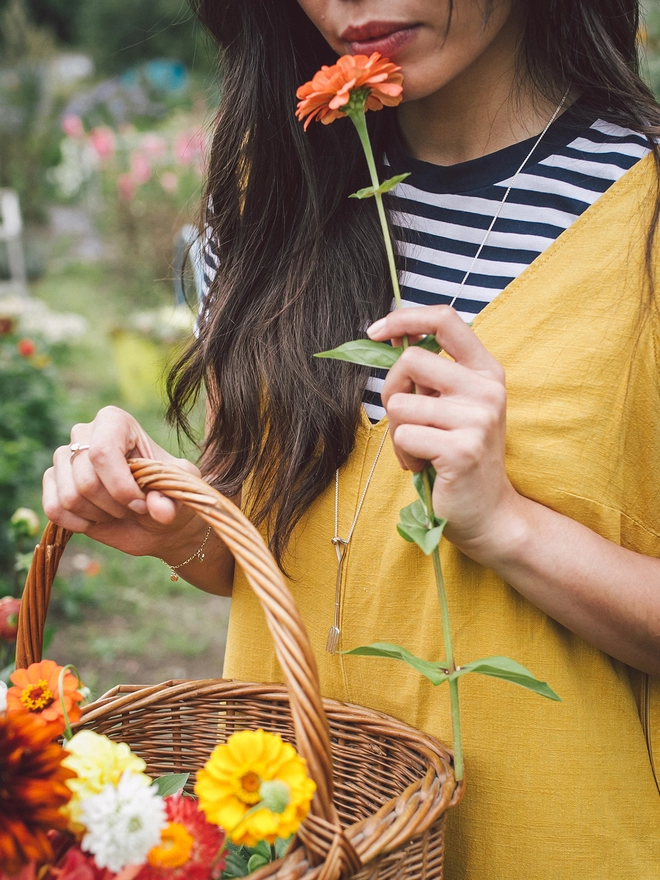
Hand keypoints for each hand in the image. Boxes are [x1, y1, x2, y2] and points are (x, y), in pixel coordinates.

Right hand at [43, 406, 202, 558]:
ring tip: (116, 511)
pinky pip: (54, 509)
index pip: (102, 452)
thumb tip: (158, 508)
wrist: (154, 518)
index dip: (121, 486)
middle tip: (133, 508)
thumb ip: (172, 499)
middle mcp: (84, 434)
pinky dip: (77, 523)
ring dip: (98, 515)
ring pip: (70, 497)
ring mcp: (64, 458)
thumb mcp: (180, 492)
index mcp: (115, 422)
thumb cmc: (168, 495)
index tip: (142, 504)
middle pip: (86, 480)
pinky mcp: (53, 483)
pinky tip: (96, 520)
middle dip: (114, 505)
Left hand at [368, 305, 518, 555]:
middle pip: (410, 360)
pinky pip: (404, 436)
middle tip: (405, 421)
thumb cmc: (460, 456)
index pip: (445, 319)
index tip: (375, 332)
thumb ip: (429, 375)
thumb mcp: (452, 406)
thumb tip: (387, 336)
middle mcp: (487, 389)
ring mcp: (478, 419)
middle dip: (392, 391)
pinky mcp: (462, 450)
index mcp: (486, 371)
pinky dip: (404, 455)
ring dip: (398, 432)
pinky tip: (425, 467)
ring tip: (423, 450)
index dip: (404, 318)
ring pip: (400, 404)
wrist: (489, 513)